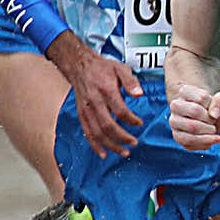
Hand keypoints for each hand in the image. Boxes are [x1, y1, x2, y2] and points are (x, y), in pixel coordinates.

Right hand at [54, 34, 142, 155]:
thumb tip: (139, 94)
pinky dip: (95, 145)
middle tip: (134, 143)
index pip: (120, 111)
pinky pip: (87, 133)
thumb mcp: (121, 68)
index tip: (140, 123)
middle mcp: (94, 102)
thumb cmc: (102, 68)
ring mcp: (86, 110)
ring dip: (111, 145)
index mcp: (106, 90)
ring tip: (124, 152)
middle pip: (108, 126)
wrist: (80, 66)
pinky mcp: (82, 115)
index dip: (131, 120)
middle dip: (122, 137)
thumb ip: (131, 81)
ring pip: (97, 133)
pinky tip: (104, 153)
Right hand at [169, 81, 219, 150]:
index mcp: (185, 92)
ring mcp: (174, 121)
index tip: (213, 108)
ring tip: (213, 129)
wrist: (211, 123)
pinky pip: (190, 140)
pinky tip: (216, 139)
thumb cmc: (215, 110)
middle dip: (210, 119)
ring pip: (192, 127)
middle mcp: (175, 105)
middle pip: (195, 111)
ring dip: (209, 130)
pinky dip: (207, 141)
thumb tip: (213, 114)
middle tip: (214, 121)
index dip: (213, 105)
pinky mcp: (177, 136)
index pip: (202, 97)